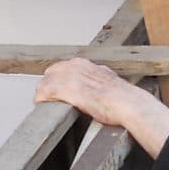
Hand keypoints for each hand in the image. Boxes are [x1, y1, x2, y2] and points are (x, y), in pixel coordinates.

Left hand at [35, 58, 168, 155]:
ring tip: (44, 104)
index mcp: (84, 64)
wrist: (128, 103)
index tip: (56, 89)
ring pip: (45, 83)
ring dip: (42, 94)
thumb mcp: (108, 79)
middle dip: (47, 86)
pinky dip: (40, 99)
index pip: (60, 68)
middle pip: (49, 74)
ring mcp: (70, 78)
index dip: (56, 80)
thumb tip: (95, 83)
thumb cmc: (123, 96)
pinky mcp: (67, 90)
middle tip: (48, 99)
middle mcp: (75, 67)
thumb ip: (97, 78)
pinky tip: (40, 105)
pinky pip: (44, 92)